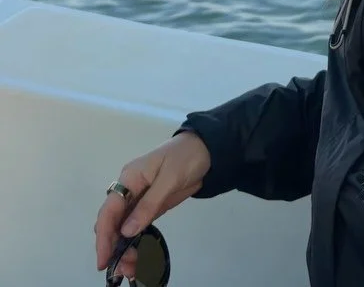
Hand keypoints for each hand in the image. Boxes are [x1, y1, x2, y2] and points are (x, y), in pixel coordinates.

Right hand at [95, 131, 210, 277]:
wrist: (206, 149)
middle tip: (123, 269)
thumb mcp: (169, 179)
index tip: (104, 260)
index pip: (109, 210)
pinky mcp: (151, 206)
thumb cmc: (185, 157)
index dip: (103, 236)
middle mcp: (130, 190)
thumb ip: (148, 204)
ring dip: (125, 248)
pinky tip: (139, 257)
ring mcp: (140, 199)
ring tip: (131, 269)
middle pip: (114, 222)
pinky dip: (136, 242)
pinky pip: (138, 226)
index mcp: (129, 178)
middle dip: (114, 246)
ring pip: (125, 227)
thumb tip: (126, 231)